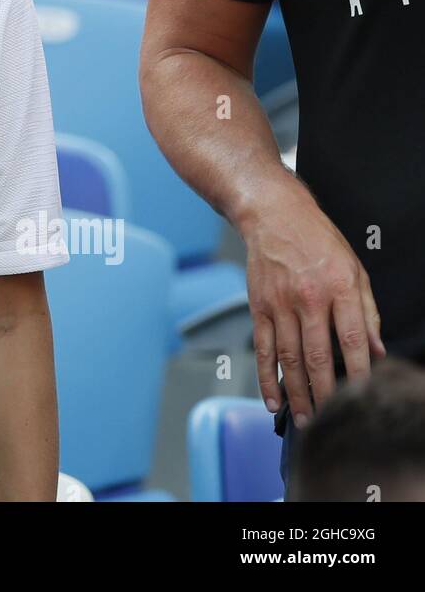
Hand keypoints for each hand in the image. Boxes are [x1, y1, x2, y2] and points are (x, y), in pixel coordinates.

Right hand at [243, 191, 385, 428]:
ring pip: (289, 358)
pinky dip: (267, 376)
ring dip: (297, 393)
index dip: (359, 371)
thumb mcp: (355, 269)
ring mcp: (279, 304)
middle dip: (325, 394)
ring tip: (304, 419)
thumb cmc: (317, 240)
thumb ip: (367, 311)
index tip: (362, 397)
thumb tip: (377, 350)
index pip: (352, 338)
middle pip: (317, 356)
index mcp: (338, 287)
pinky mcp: (258, 306)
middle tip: (331, 421)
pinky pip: (263, 348)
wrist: (272, 215)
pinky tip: (273, 398)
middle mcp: (307, 298)